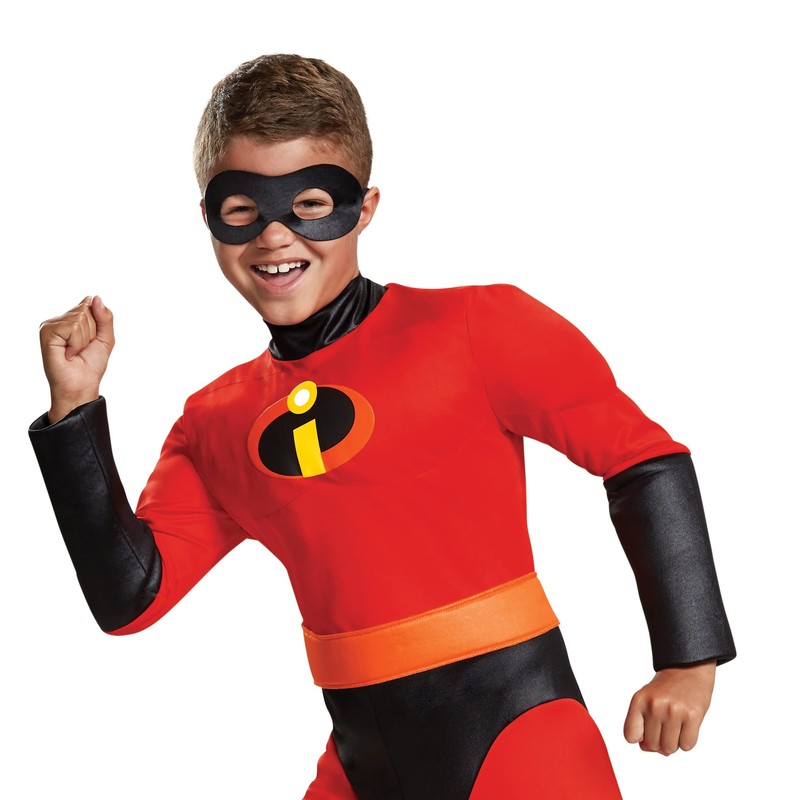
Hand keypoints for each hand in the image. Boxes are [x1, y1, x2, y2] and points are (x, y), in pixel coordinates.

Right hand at [39, 295, 114, 422]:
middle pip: (87, 309)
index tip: (92, 339)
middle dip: (92, 332)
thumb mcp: (106, 338)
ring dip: (84, 339)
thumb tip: (95, 297)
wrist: (81, 384)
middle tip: (83, 348)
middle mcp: (61, 318)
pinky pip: (72, 327)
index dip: (99, 322)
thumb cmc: (92, 364)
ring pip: (80, 318)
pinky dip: (76, 343)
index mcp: (74, 317)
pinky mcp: (46, 332)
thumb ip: (105, 317)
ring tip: (75, 351)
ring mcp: (52, 324)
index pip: (91, 302)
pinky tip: (68, 353)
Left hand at [623, 660, 715, 755]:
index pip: (630, 736)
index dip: (640, 739)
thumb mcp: (646, 700)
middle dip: (659, 742)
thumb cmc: (665, 690)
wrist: (688, 670)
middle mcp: (655, 705)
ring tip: (676, 726)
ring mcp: (674, 711)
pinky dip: (687, 741)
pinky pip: (687, 746)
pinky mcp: (692, 716)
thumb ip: (641, 724)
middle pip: (652, 745)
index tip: (647, 731)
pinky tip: (687, 726)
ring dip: (673, 743)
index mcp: (639, 700)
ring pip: (669, 748)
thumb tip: (646, 749)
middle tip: (665, 726)